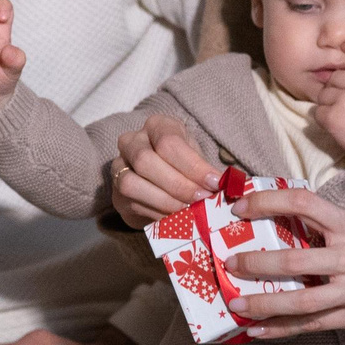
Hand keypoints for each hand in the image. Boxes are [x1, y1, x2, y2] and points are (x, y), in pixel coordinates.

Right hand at [112, 113, 222, 227]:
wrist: (160, 177)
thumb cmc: (182, 163)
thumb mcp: (196, 157)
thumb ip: (206, 171)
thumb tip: (228, 188)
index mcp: (156, 126)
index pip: (169, 142)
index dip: (193, 165)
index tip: (215, 183)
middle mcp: (132, 141)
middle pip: (146, 161)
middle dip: (178, 185)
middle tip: (202, 200)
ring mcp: (119, 167)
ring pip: (132, 183)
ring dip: (164, 200)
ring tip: (190, 211)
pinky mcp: (117, 193)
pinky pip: (133, 204)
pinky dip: (158, 214)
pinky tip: (178, 218)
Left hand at [221, 188, 344, 336]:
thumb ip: (337, 227)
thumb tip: (291, 223)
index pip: (303, 203)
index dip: (268, 202)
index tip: (240, 207)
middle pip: (293, 259)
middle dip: (255, 262)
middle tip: (228, 262)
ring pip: (301, 299)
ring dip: (263, 302)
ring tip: (235, 303)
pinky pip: (315, 324)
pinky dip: (284, 329)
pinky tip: (260, 330)